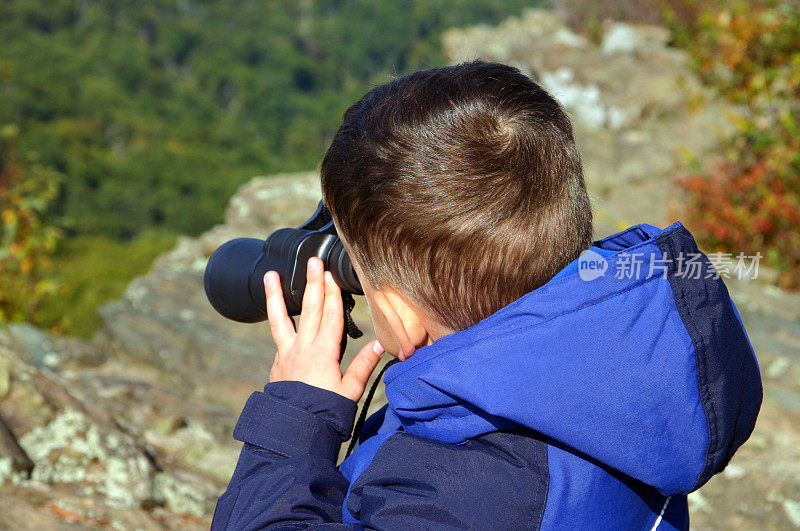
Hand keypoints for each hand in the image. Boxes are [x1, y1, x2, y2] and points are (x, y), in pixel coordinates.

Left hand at [264, 256, 384, 401]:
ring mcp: (286, 354)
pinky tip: (276, 313)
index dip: (333, 294)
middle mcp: (302, 348)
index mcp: (323, 353)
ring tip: (270, 275)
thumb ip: (363, 366)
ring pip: (281, 318)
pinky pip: (277, 335)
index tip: (332, 274)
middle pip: (309, 309)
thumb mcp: (350, 391)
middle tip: (312, 261)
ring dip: (276, 295)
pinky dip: (277, 320)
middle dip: (313, 283)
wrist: (294, 430)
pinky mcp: (277, 363)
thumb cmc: (326, 412)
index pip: (331, 316)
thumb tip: (382, 345)